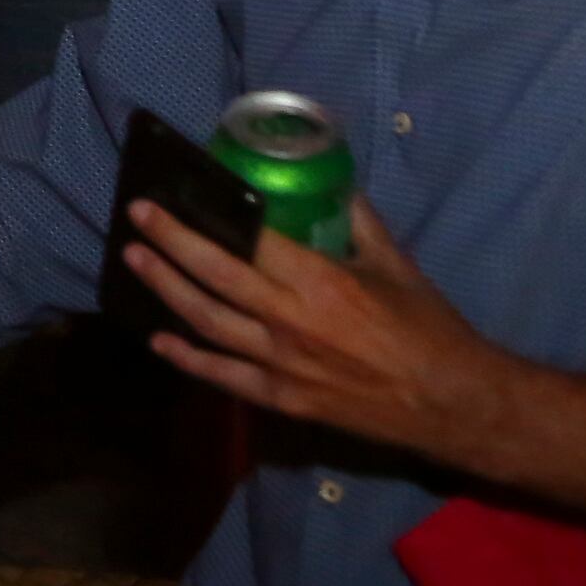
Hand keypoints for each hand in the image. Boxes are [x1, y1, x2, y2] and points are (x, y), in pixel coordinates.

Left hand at [122, 192, 535, 465]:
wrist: (449, 403)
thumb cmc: (426, 327)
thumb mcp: (393, 263)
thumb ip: (356, 221)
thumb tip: (328, 182)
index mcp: (321, 282)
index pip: (246, 242)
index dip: (203, 218)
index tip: (173, 196)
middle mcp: (291, 323)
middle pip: (215, 277)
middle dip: (169, 244)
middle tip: (136, 217)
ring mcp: (282, 366)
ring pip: (208, 323)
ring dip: (167, 290)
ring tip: (136, 261)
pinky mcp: (283, 401)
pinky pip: (224, 377)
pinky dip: (188, 358)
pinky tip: (160, 340)